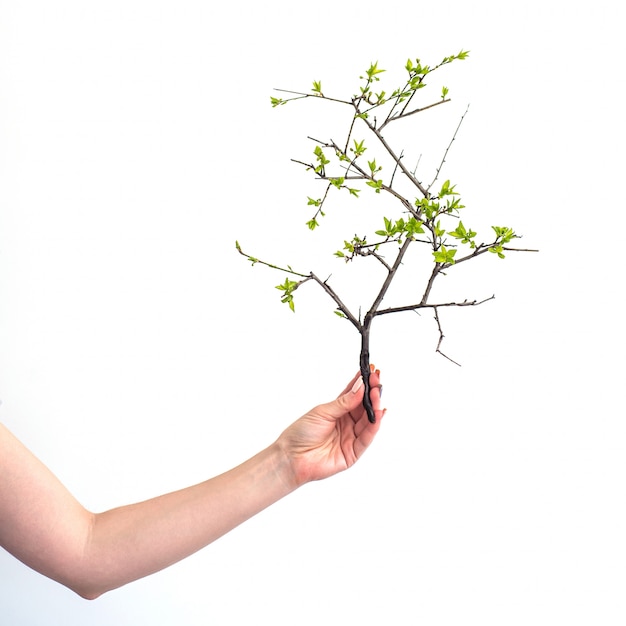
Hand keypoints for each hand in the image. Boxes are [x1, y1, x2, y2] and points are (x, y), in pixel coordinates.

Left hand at [276, 367, 383, 487]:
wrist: (291, 457)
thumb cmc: (302, 433)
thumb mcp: (322, 412)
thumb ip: (344, 402)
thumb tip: (360, 386)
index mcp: (338, 411)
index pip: (354, 395)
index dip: (364, 384)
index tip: (371, 372)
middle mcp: (346, 423)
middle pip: (364, 407)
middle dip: (372, 393)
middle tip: (376, 380)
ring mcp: (350, 437)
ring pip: (369, 421)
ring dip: (375, 407)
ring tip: (377, 394)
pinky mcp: (353, 453)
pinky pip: (367, 438)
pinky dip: (374, 426)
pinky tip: (378, 414)